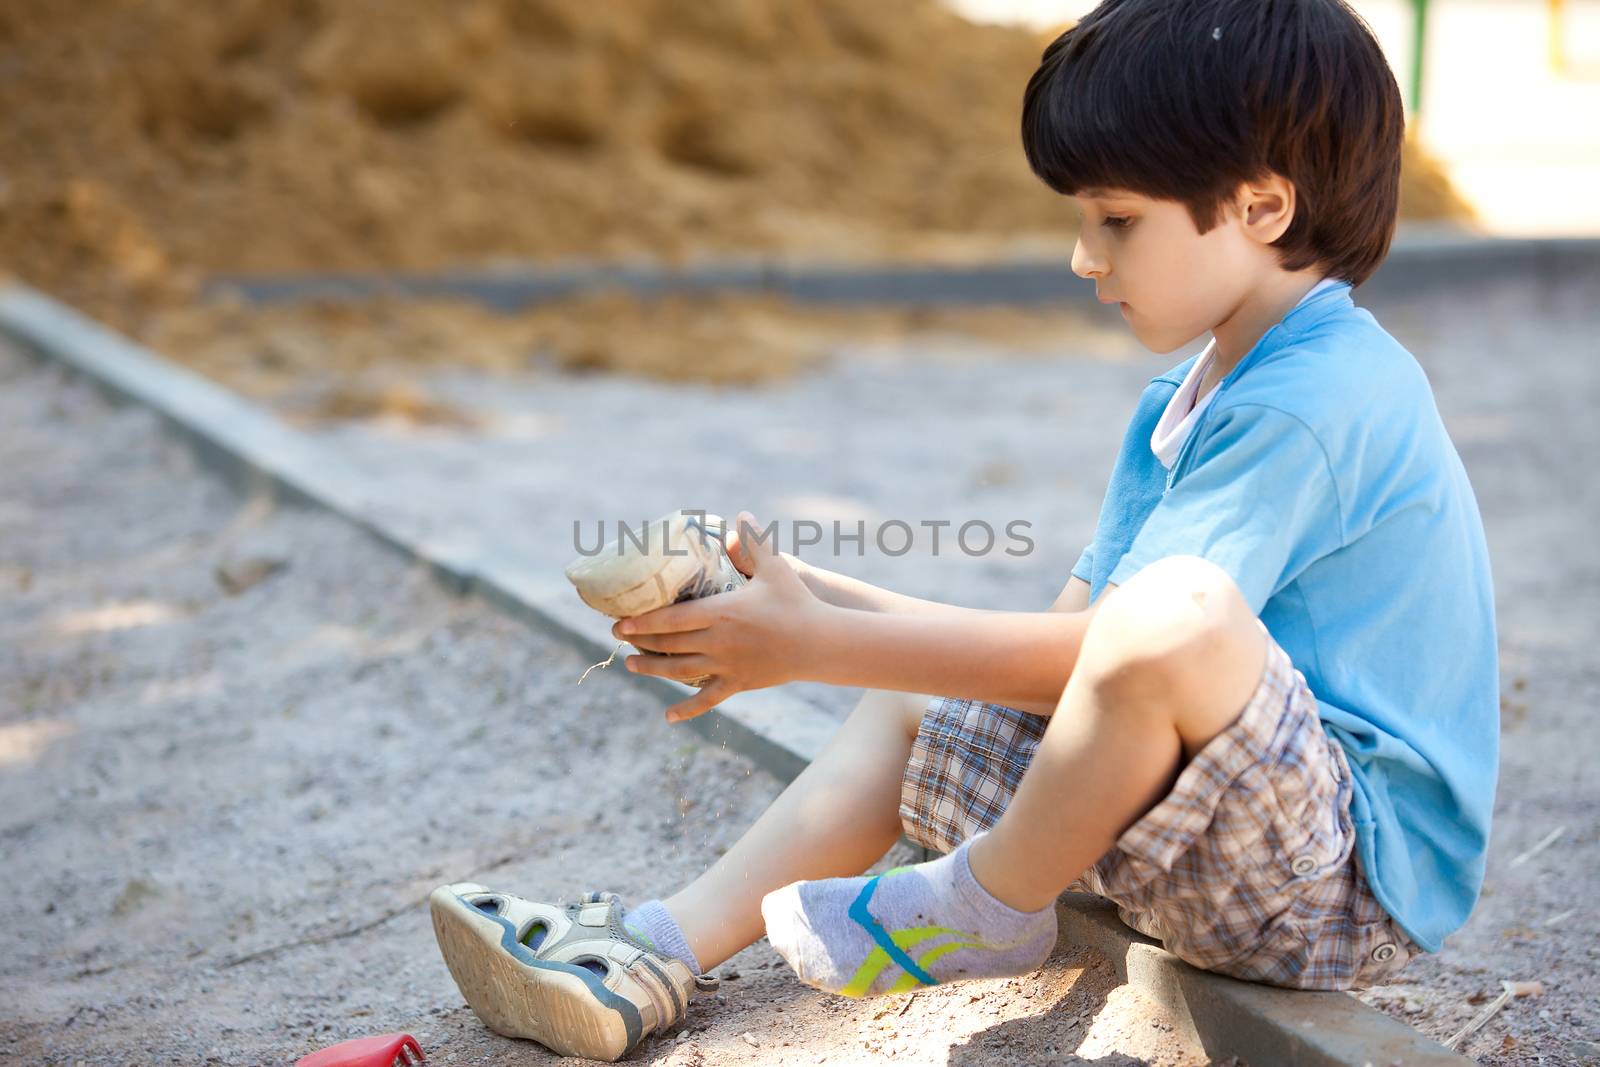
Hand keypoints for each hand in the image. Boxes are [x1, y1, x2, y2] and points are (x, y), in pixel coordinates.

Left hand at [613, 511, 827, 721]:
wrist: (821, 643)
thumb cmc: (797, 602)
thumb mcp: (777, 567)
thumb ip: (756, 541)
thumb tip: (743, 514)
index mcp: (721, 612)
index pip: (671, 619)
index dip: (642, 622)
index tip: (619, 622)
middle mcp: (718, 641)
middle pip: (668, 645)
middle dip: (639, 642)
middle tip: (619, 636)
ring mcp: (726, 666)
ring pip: (679, 671)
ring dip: (651, 669)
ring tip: (630, 664)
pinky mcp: (738, 683)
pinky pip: (707, 699)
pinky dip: (686, 709)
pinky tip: (667, 716)